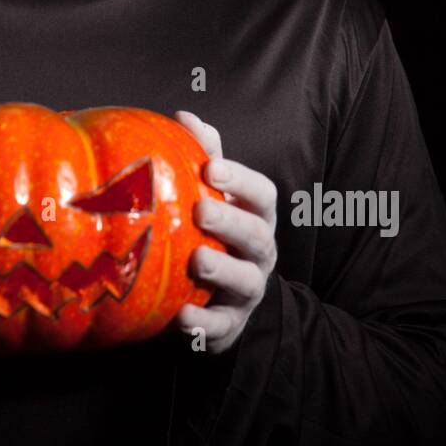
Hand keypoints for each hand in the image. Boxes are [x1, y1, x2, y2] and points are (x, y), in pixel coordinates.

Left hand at [173, 111, 277, 353]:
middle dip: (231, 222)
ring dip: (223, 270)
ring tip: (197, 261)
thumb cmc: (212, 233)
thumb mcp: (212, 195)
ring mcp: (247, 290)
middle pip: (257, 235)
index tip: (212, 168)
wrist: (217, 298)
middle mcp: (259, 252)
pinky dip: (205, 324)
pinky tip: (182, 315)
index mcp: (255, 216)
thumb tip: (185, 116)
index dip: (242, 180)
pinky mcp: (230, 325)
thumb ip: (204, 157)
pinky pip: (222, 328)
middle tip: (201, 211)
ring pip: (246, 280)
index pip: (263, 194)